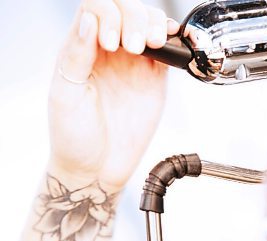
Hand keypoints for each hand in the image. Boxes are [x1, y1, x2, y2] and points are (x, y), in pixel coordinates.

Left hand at [48, 0, 179, 189]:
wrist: (96, 170)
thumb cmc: (74, 138)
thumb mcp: (66, 96)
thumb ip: (76, 55)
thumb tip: (88, 19)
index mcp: (81, 50)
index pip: (96, 9)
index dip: (107, 16)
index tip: (111, 45)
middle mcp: (108, 53)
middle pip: (125, 10)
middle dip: (133, 19)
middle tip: (133, 47)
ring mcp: (132, 65)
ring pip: (147, 23)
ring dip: (152, 24)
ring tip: (151, 44)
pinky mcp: (153, 80)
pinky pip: (166, 51)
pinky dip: (171, 40)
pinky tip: (166, 42)